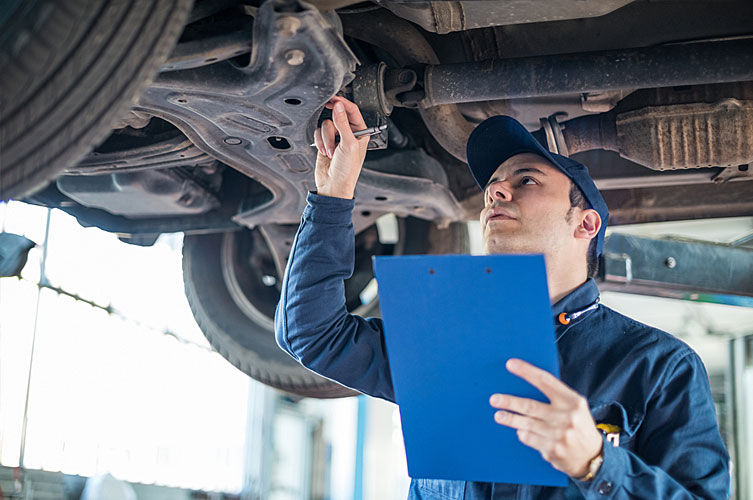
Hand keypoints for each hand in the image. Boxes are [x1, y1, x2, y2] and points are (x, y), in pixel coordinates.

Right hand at [313, 96, 369, 198]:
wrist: (334, 185)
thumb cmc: (347, 170)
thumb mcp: (348, 145)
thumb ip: (343, 124)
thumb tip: (339, 106)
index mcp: (361, 133)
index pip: (352, 111)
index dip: (343, 103)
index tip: (334, 98)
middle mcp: (349, 133)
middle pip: (337, 115)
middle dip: (333, 123)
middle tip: (328, 114)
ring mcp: (336, 138)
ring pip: (326, 124)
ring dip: (326, 138)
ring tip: (331, 151)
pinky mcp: (325, 142)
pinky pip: (318, 132)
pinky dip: (319, 142)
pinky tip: (324, 152)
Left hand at [489, 358, 602, 478]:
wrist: (593, 457)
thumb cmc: (579, 426)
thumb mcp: (575, 407)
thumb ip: (555, 396)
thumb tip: (526, 383)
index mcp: (573, 401)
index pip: (545, 381)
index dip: (527, 371)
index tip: (511, 364)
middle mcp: (567, 416)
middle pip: (530, 406)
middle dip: (509, 402)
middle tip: (494, 399)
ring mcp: (559, 435)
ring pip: (526, 423)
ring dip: (509, 419)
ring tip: (498, 415)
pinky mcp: (552, 450)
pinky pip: (529, 438)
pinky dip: (522, 433)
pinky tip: (519, 430)